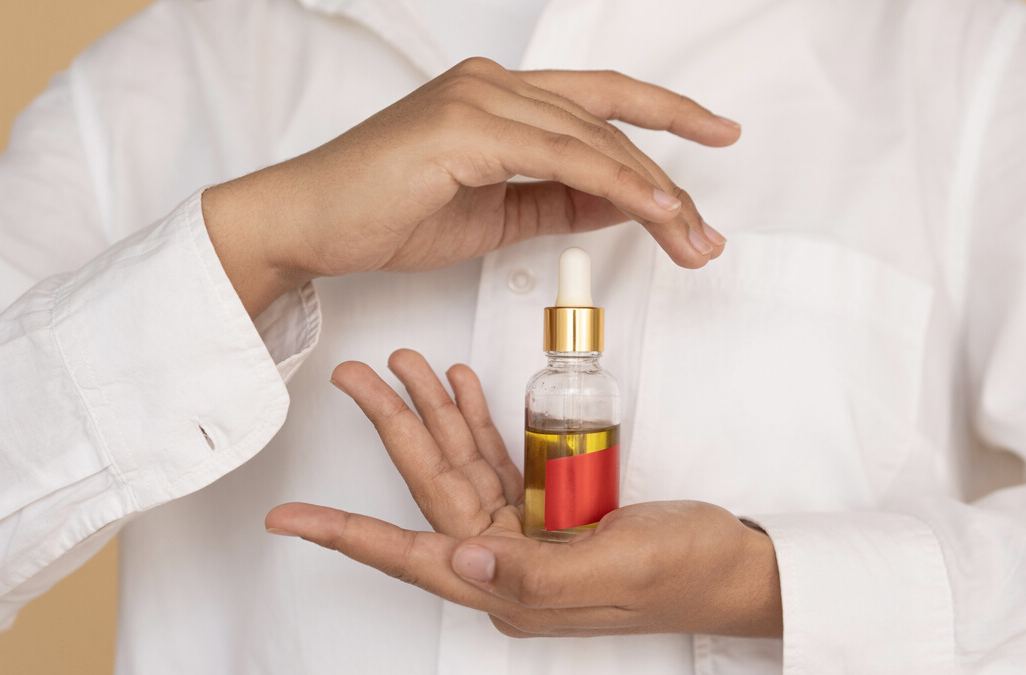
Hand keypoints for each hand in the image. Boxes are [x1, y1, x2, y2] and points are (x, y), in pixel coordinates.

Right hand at [204, 58, 739, 316]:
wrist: (310, 225)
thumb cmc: (386, 214)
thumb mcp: (495, 214)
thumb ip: (558, 200)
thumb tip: (621, 203)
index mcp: (499, 98)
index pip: (599, 102)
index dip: (664, 115)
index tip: (716, 134)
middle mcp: (494, 86)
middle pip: (608, 126)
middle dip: (667, 182)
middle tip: (704, 234)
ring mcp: (479, 100)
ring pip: (594, 141)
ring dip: (653, 193)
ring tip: (690, 236)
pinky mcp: (465, 129)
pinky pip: (562, 157)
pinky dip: (615, 184)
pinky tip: (653, 209)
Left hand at [264, 351, 781, 637]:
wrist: (742, 568)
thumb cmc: (689, 573)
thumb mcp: (619, 571)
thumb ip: (536, 576)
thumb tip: (457, 563)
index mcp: (512, 589)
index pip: (417, 556)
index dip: (350, 535)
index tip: (290, 519)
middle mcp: (509, 564)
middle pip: (435, 491)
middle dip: (395, 434)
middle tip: (358, 378)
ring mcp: (531, 534)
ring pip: (465, 466)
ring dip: (435, 416)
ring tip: (403, 363)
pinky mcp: (556, 507)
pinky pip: (503, 460)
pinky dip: (481, 423)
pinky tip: (459, 388)